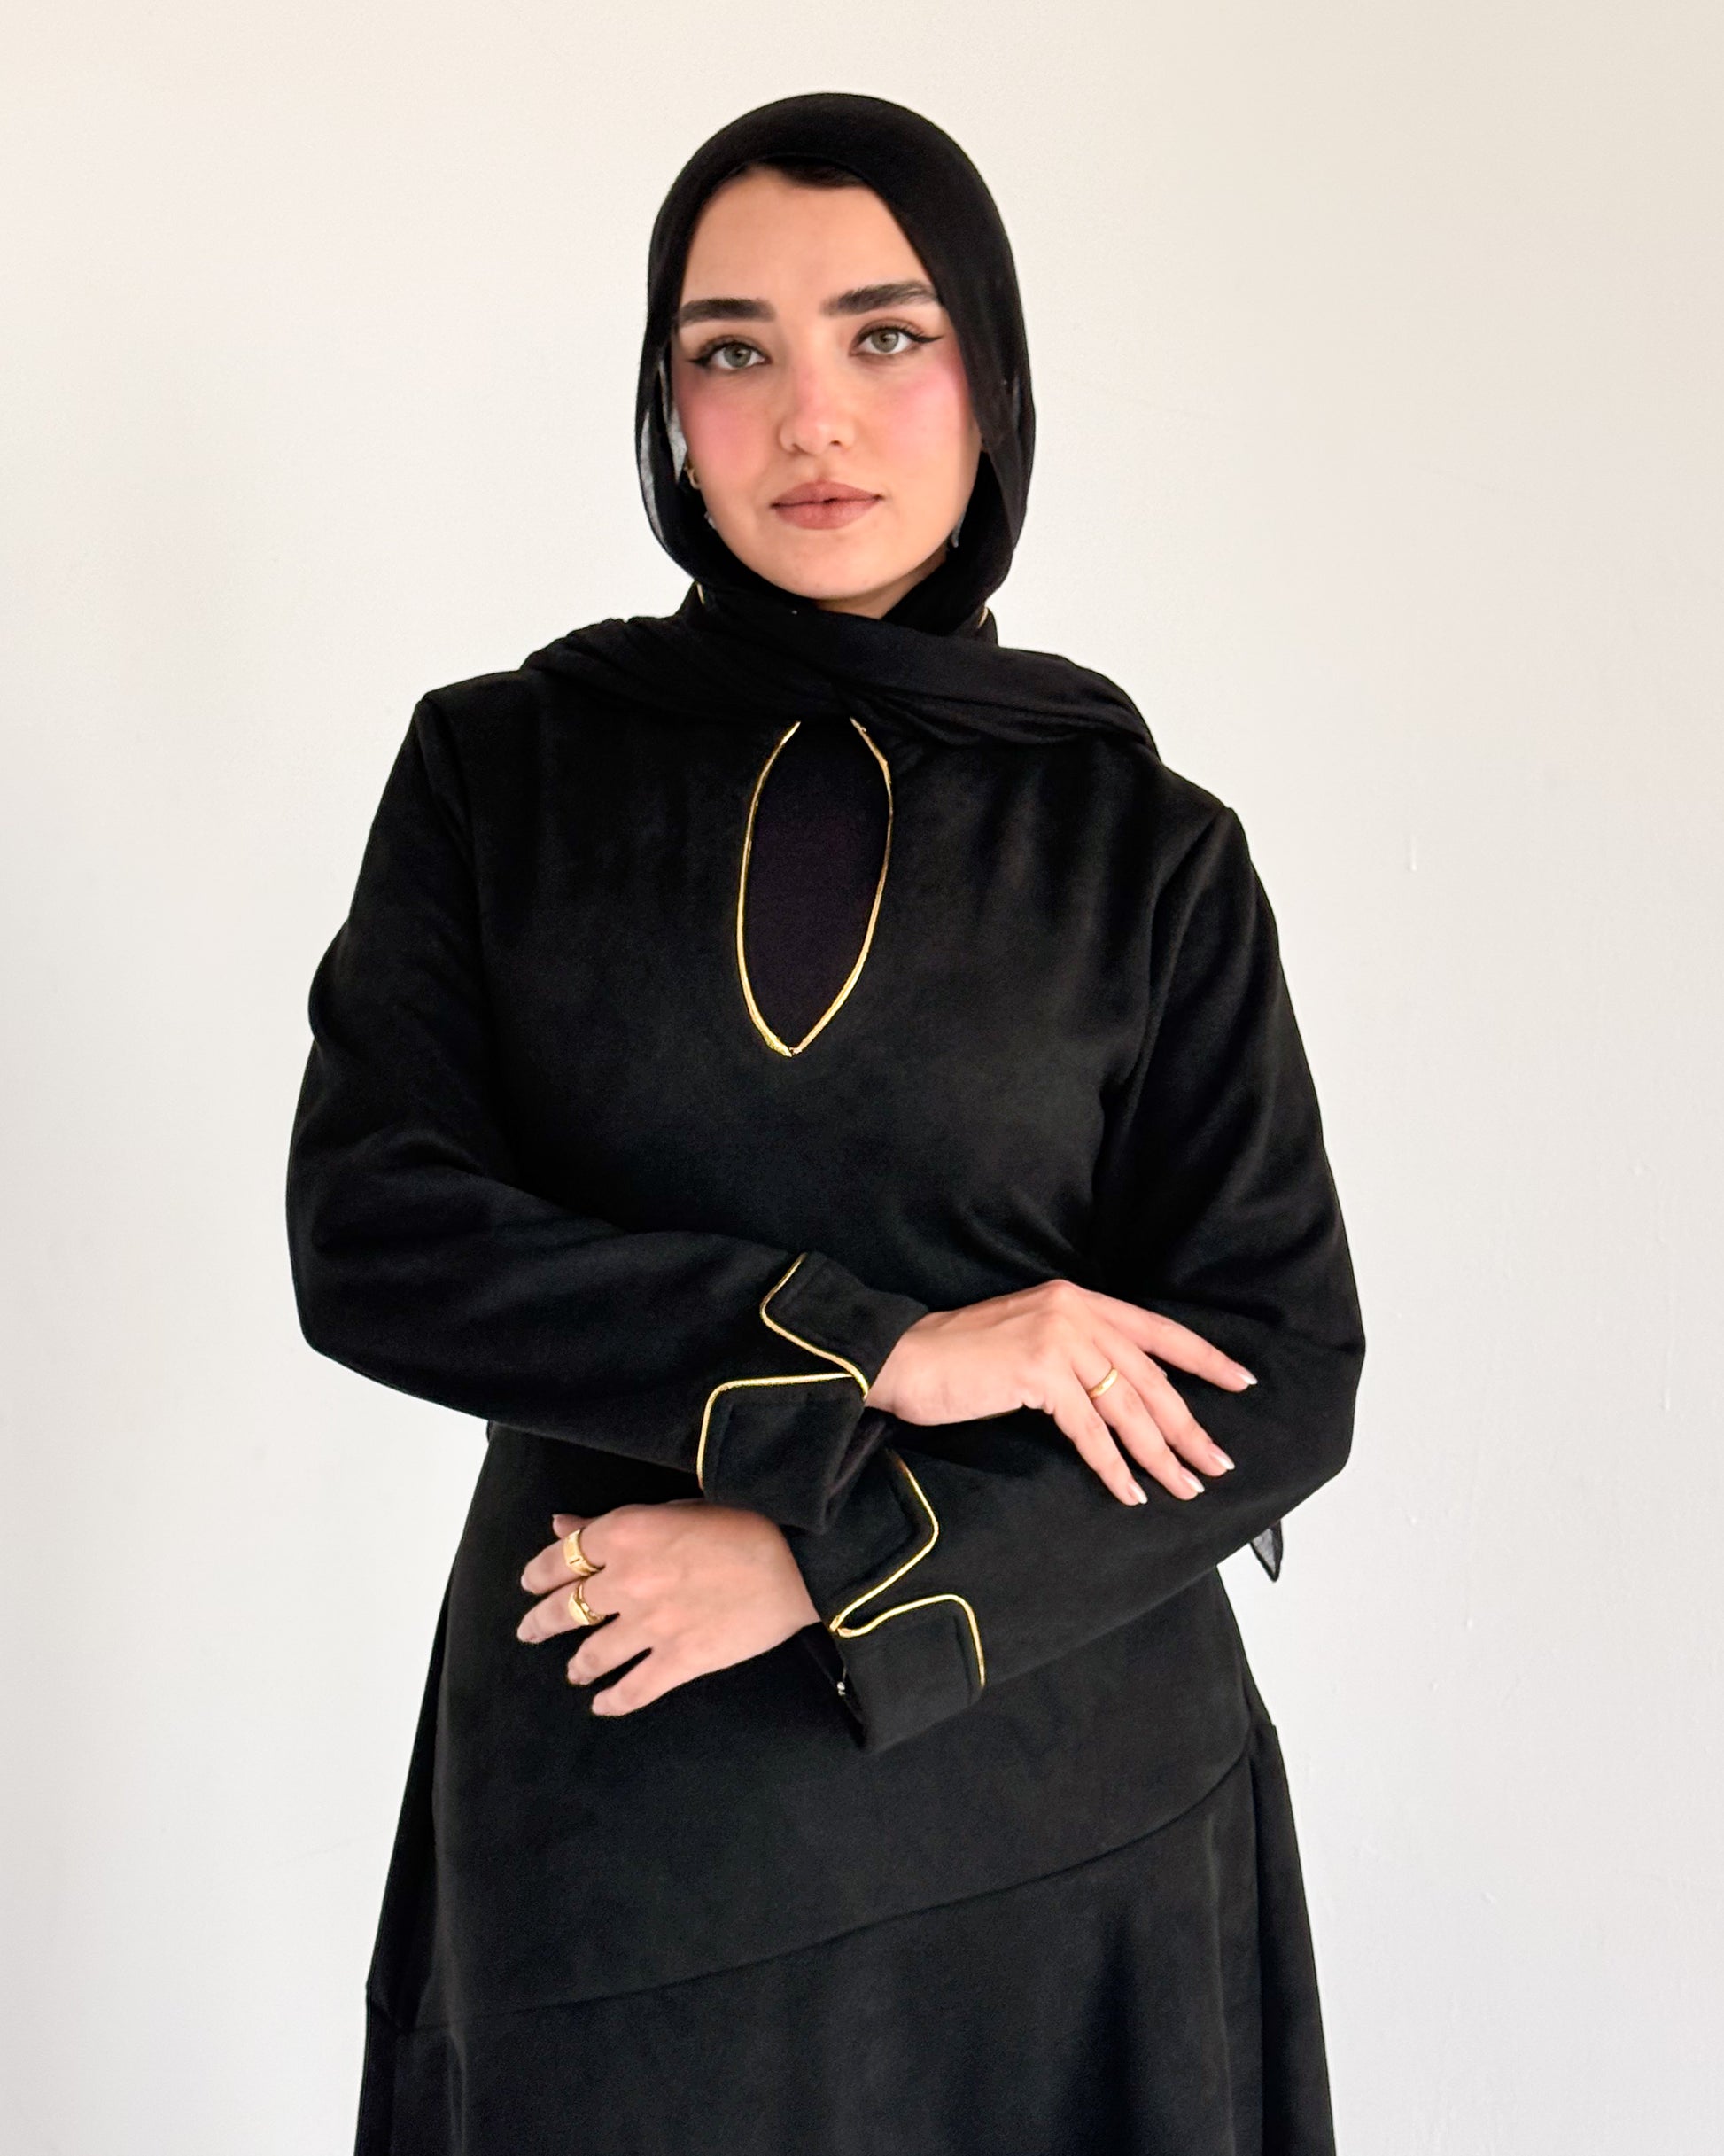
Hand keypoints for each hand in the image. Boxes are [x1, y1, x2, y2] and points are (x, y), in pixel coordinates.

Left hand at [515, 1503, 818, 1715]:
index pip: (561, 1557)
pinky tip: (602, 1704)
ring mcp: (652, 1624)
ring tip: (573, 1670)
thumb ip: (610, 1522)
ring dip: (576, 1664)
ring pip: (591, 1654)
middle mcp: (628, 1580)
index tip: (531, 1583)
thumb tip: (561, 1524)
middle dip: (541, 1622)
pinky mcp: (680, 1660)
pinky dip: (612, 1701)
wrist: (799, 1558)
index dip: (538, 1573)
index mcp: (625, 1532)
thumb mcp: (673, 1508)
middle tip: (530, 1631)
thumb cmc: (746, 1519)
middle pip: (565, 1608)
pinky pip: (633, 1690)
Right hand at [864, 1278, 1255, 1507]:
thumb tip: (1121, 1397)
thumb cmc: (959, 1358)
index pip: (1156, 1330)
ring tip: (1185, 1487)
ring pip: (1128, 1407)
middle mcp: (1074, 1311)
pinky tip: (1129, 1492)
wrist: (899, 1358)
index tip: (1241, 1382)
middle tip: (1218, 1463)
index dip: (1203, 1358)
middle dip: (1189, 1426)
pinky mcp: (1038, 1371)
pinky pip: (1090, 1431)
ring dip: (1160, 1455)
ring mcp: (1057, 1338)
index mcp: (1077, 1299)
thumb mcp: (1028, 1341)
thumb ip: (1074, 1353)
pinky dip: (1113, 1466)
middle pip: (1150, 1377)